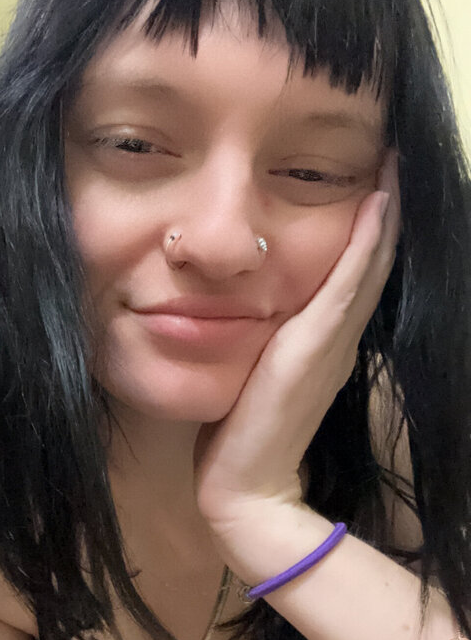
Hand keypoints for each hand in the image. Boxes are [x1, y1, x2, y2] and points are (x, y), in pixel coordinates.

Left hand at [193, 147, 401, 526]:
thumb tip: (244, 308)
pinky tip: (379, 199)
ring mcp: (335, 340)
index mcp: (324, 341)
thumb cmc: (241, 435)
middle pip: (372, 260)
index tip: (375, 174)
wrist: (245, 486)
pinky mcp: (319, 345)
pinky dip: (369, 240)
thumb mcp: (255, 373)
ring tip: (396, 162)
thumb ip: (263, 343)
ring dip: (386, 211)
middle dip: (386, 206)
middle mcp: (338, 336)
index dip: (370, 226)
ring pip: (370, 263)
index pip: (353, 271)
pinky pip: (351, 280)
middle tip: (397, 153)